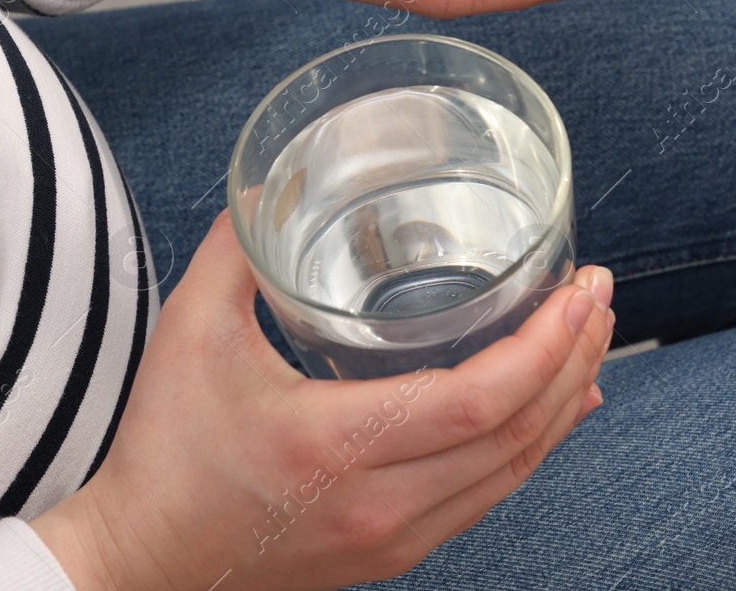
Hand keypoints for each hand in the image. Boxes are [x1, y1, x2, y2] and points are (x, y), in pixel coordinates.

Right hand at [29, 210, 615, 590]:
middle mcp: (381, 502)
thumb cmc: (162, 454)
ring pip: (513, 472)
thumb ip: (235, 250)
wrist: (137, 565)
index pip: (480, 400)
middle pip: (518, 434)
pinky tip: (553, 411)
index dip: (547, 344)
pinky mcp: (391, 552)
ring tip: (588, 339)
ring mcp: (392, 537)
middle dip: (574, 359)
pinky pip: (487, 498)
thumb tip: (272, 182)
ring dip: (563, 403)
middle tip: (597, 295)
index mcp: (336, 442)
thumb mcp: (187, 333)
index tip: (579, 290)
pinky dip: (530, 447)